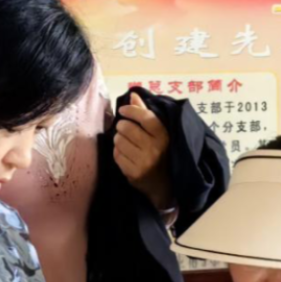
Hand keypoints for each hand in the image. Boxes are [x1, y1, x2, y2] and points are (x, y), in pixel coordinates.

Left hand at [114, 92, 171, 209]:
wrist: (164, 186)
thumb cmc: (162, 153)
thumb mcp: (160, 133)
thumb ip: (146, 113)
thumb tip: (132, 95)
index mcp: (164, 136)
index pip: (145, 116)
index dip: (131, 110)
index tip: (123, 110)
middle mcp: (155, 148)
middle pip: (127, 127)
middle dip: (122, 126)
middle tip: (124, 129)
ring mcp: (144, 162)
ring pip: (119, 141)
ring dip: (118, 139)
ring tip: (125, 142)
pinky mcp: (134, 173)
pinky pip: (116, 155)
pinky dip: (117, 152)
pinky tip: (125, 154)